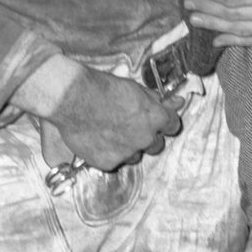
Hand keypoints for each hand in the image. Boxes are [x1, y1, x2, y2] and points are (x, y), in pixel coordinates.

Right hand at [43, 63, 182, 169]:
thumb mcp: (136, 88)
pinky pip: (114, 161)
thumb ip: (157, 100)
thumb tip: (178, 102)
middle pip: (155, 145)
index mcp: (156, 118)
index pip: (172, 126)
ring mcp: (127, 153)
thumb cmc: (105, 88)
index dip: (164, 123)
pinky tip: (97, 140)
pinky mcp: (108, 163)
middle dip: (147, 137)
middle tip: (130, 127)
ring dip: (128, 148)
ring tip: (110, 132)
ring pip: (134, 156)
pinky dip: (108, 154)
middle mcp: (145, 138)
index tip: (157, 121)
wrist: (74, 99)